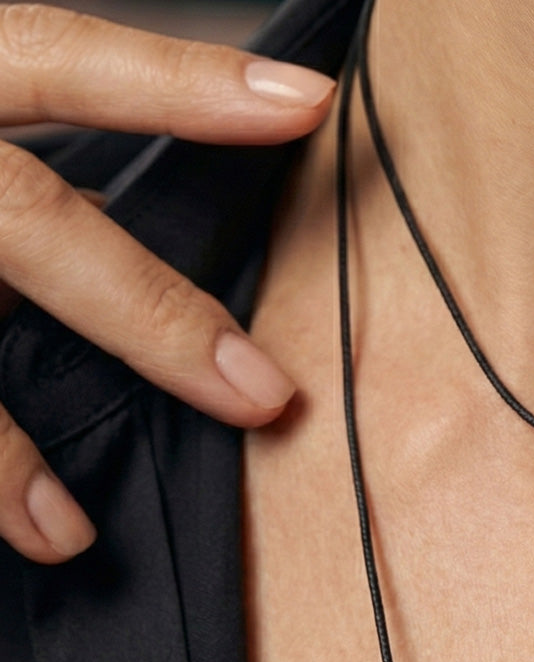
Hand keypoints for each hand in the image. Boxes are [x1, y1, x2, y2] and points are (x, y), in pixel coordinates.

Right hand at [0, 4, 336, 563]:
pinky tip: (4, 523)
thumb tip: (128, 264)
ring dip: (1, 458)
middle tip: (260, 396)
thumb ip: (24, 194)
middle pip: (36, 223)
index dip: (184, 84)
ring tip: (66, 535)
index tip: (307, 105)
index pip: (63, 57)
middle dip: (154, 317)